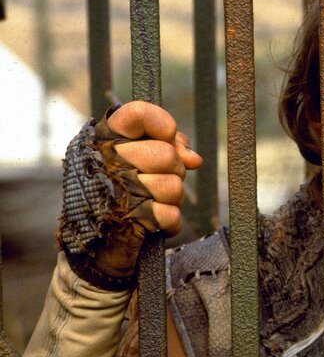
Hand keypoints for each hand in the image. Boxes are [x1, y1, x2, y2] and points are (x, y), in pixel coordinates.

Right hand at [108, 101, 202, 235]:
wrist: (97, 242)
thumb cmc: (124, 192)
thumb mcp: (144, 160)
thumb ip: (170, 146)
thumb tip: (194, 159)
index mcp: (106, 139)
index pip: (138, 114)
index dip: (162, 125)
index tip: (167, 136)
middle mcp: (106, 160)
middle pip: (166, 154)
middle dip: (173, 170)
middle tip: (158, 178)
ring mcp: (115, 191)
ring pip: (173, 186)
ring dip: (171, 198)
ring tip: (152, 201)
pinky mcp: (127, 222)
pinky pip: (170, 215)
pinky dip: (168, 221)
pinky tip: (151, 220)